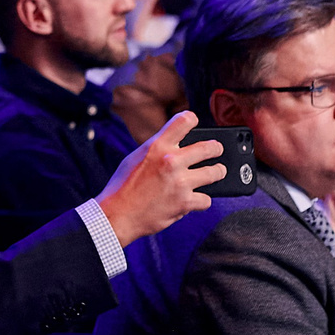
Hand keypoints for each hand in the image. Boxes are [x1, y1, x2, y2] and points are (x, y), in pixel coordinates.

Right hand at [95, 111, 220, 245]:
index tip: (195, 123)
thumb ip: (158, 149)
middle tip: (217, 150)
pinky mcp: (185, 202)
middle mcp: (171, 161)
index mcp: (157, 146)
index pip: (185, 120)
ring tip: (216, 172)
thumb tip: (177, 144)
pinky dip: (201, 200)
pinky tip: (195, 199)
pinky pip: (206, 199)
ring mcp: (180, 182)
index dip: (192, 119)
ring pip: (215, 173)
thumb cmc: (124, 186)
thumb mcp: (137, 157)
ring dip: (217, 173)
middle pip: (209, 148)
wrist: (118, 214)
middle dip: (216, 149)